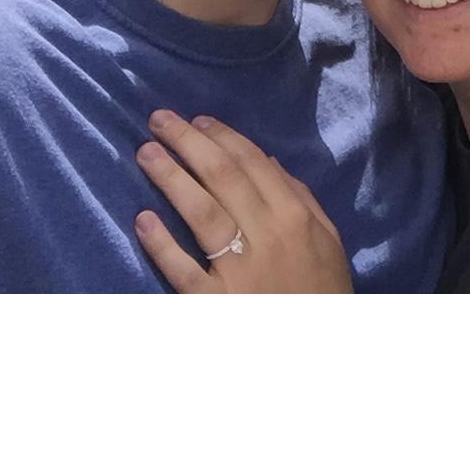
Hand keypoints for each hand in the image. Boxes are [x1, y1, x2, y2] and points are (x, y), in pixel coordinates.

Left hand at [134, 110, 352, 293]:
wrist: (320, 350)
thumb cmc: (323, 291)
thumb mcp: (327, 240)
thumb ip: (301, 198)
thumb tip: (268, 161)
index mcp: (294, 215)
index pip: (253, 163)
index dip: (223, 137)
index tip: (197, 119)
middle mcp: (267, 234)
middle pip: (223, 177)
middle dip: (190, 144)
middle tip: (159, 120)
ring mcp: (239, 270)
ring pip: (201, 212)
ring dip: (171, 178)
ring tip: (146, 152)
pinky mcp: (215, 304)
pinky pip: (183, 269)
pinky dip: (162, 244)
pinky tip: (142, 219)